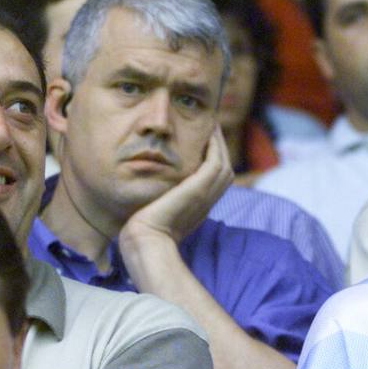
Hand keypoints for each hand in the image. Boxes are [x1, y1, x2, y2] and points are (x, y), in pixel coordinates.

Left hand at [121, 126, 233, 246]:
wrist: (145, 242)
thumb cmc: (143, 233)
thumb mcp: (156, 215)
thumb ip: (161, 204)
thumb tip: (150, 196)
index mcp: (197, 209)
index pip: (212, 182)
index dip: (211, 163)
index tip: (203, 144)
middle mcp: (205, 203)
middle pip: (224, 171)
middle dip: (220, 149)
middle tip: (212, 128)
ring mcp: (204, 197)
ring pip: (223, 165)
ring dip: (220, 144)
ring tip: (213, 126)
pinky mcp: (199, 189)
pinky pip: (215, 162)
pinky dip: (216, 146)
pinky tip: (209, 133)